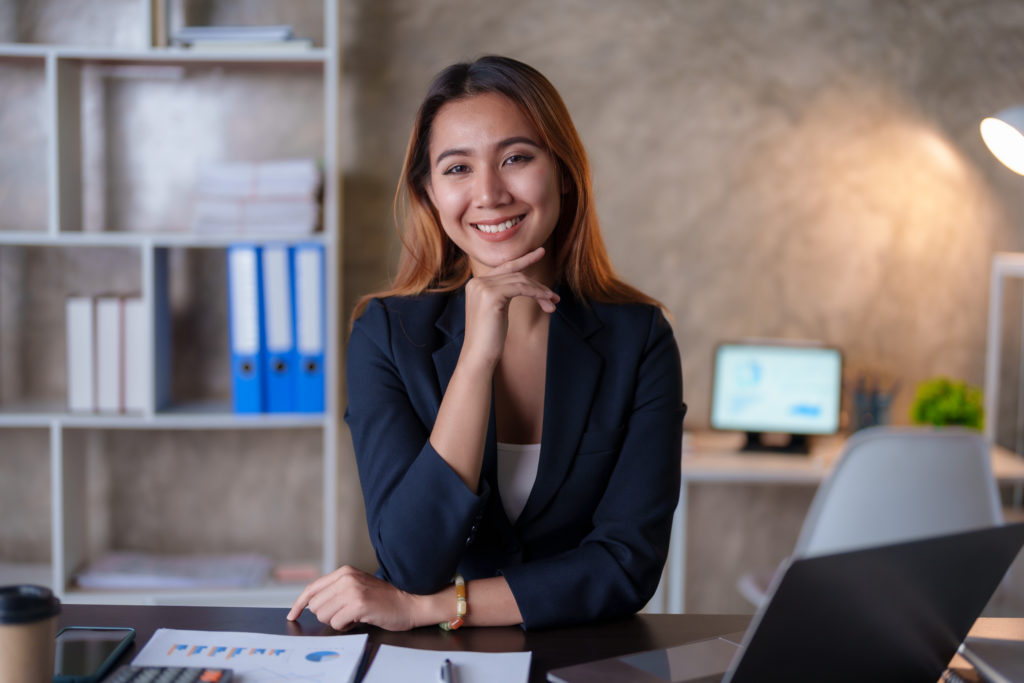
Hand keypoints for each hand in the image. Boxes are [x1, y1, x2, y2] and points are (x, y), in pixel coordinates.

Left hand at [286, 566, 418, 630]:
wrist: (409, 602)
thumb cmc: (383, 598)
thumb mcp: (357, 586)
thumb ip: (336, 590)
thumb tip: (310, 604)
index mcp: (344, 572)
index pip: (312, 588)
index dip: (299, 604)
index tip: (292, 614)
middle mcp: (346, 578)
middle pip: (316, 606)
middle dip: (327, 615)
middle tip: (346, 613)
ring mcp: (352, 590)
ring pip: (324, 616)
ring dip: (337, 621)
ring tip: (354, 615)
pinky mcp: (358, 604)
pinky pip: (337, 623)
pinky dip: (346, 626)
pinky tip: (359, 619)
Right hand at [461, 247, 559, 367]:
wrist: (478, 355)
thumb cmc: (489, 338)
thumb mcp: (497, 310)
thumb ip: (504, 294)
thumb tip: (526, 285)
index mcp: (476, 284)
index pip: (505, 267)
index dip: (524, 260)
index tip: (540, 252)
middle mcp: (477, 282)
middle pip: (515, 274)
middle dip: (538, 286)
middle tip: (554, 297)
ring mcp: (483, 287)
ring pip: (520, 281)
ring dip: (541, 292)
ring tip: (553, 303)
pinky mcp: (492, 296)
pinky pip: (521, 288)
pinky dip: (537, 293)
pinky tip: (546, 301)